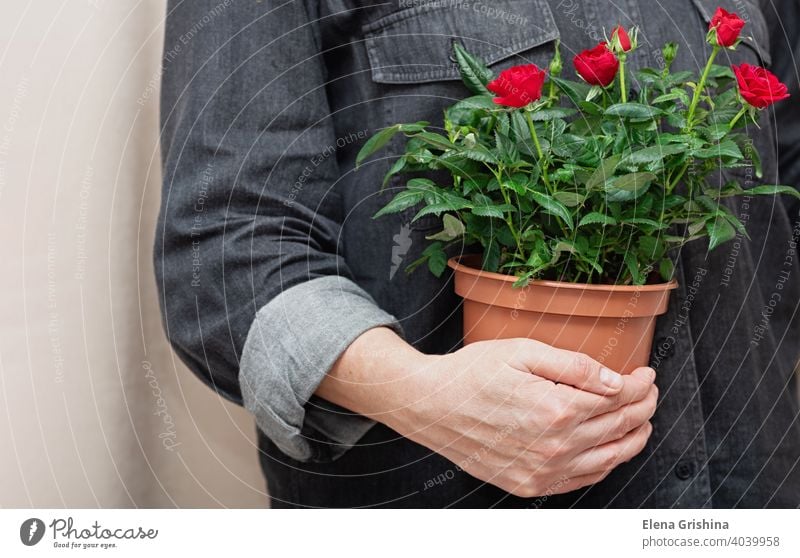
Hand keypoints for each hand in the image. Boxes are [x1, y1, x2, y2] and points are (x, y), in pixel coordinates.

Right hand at [319, 330, 656, 497]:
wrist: (428, 405)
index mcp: (555, 407)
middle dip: (642, 407)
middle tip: (649, 392)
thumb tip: (616, 379)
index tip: (646, 374)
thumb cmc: (469, 374)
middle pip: (618, 427)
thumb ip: (574, 365)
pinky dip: (606, 464)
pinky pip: (583, 480)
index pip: (617, 398)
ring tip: (641, 421)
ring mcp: (542, 470)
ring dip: (633, 438)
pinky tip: (611, 450)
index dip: (639, 384)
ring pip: (608, 458)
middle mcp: (554, 446)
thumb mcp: (522, 351)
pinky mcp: (529, 484)